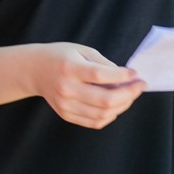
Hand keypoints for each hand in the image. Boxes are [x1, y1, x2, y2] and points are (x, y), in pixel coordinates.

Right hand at [30, 42, 144, 129]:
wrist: (34, 70)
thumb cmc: (60, 57)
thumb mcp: (81, 51)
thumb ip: (104, 64)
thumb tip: (127, 79)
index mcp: (69, 68)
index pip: (100, 75)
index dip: (123, 76)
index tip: (135, 74)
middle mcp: (65, 88)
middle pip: (105, 100)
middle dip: (129, 94)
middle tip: (139, 86)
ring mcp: (65, 104)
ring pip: (103, 114)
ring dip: (123, 106)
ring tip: (128, 95)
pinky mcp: (65, 114)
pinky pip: (95, 122)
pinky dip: (110, 115)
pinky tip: (114, 105)